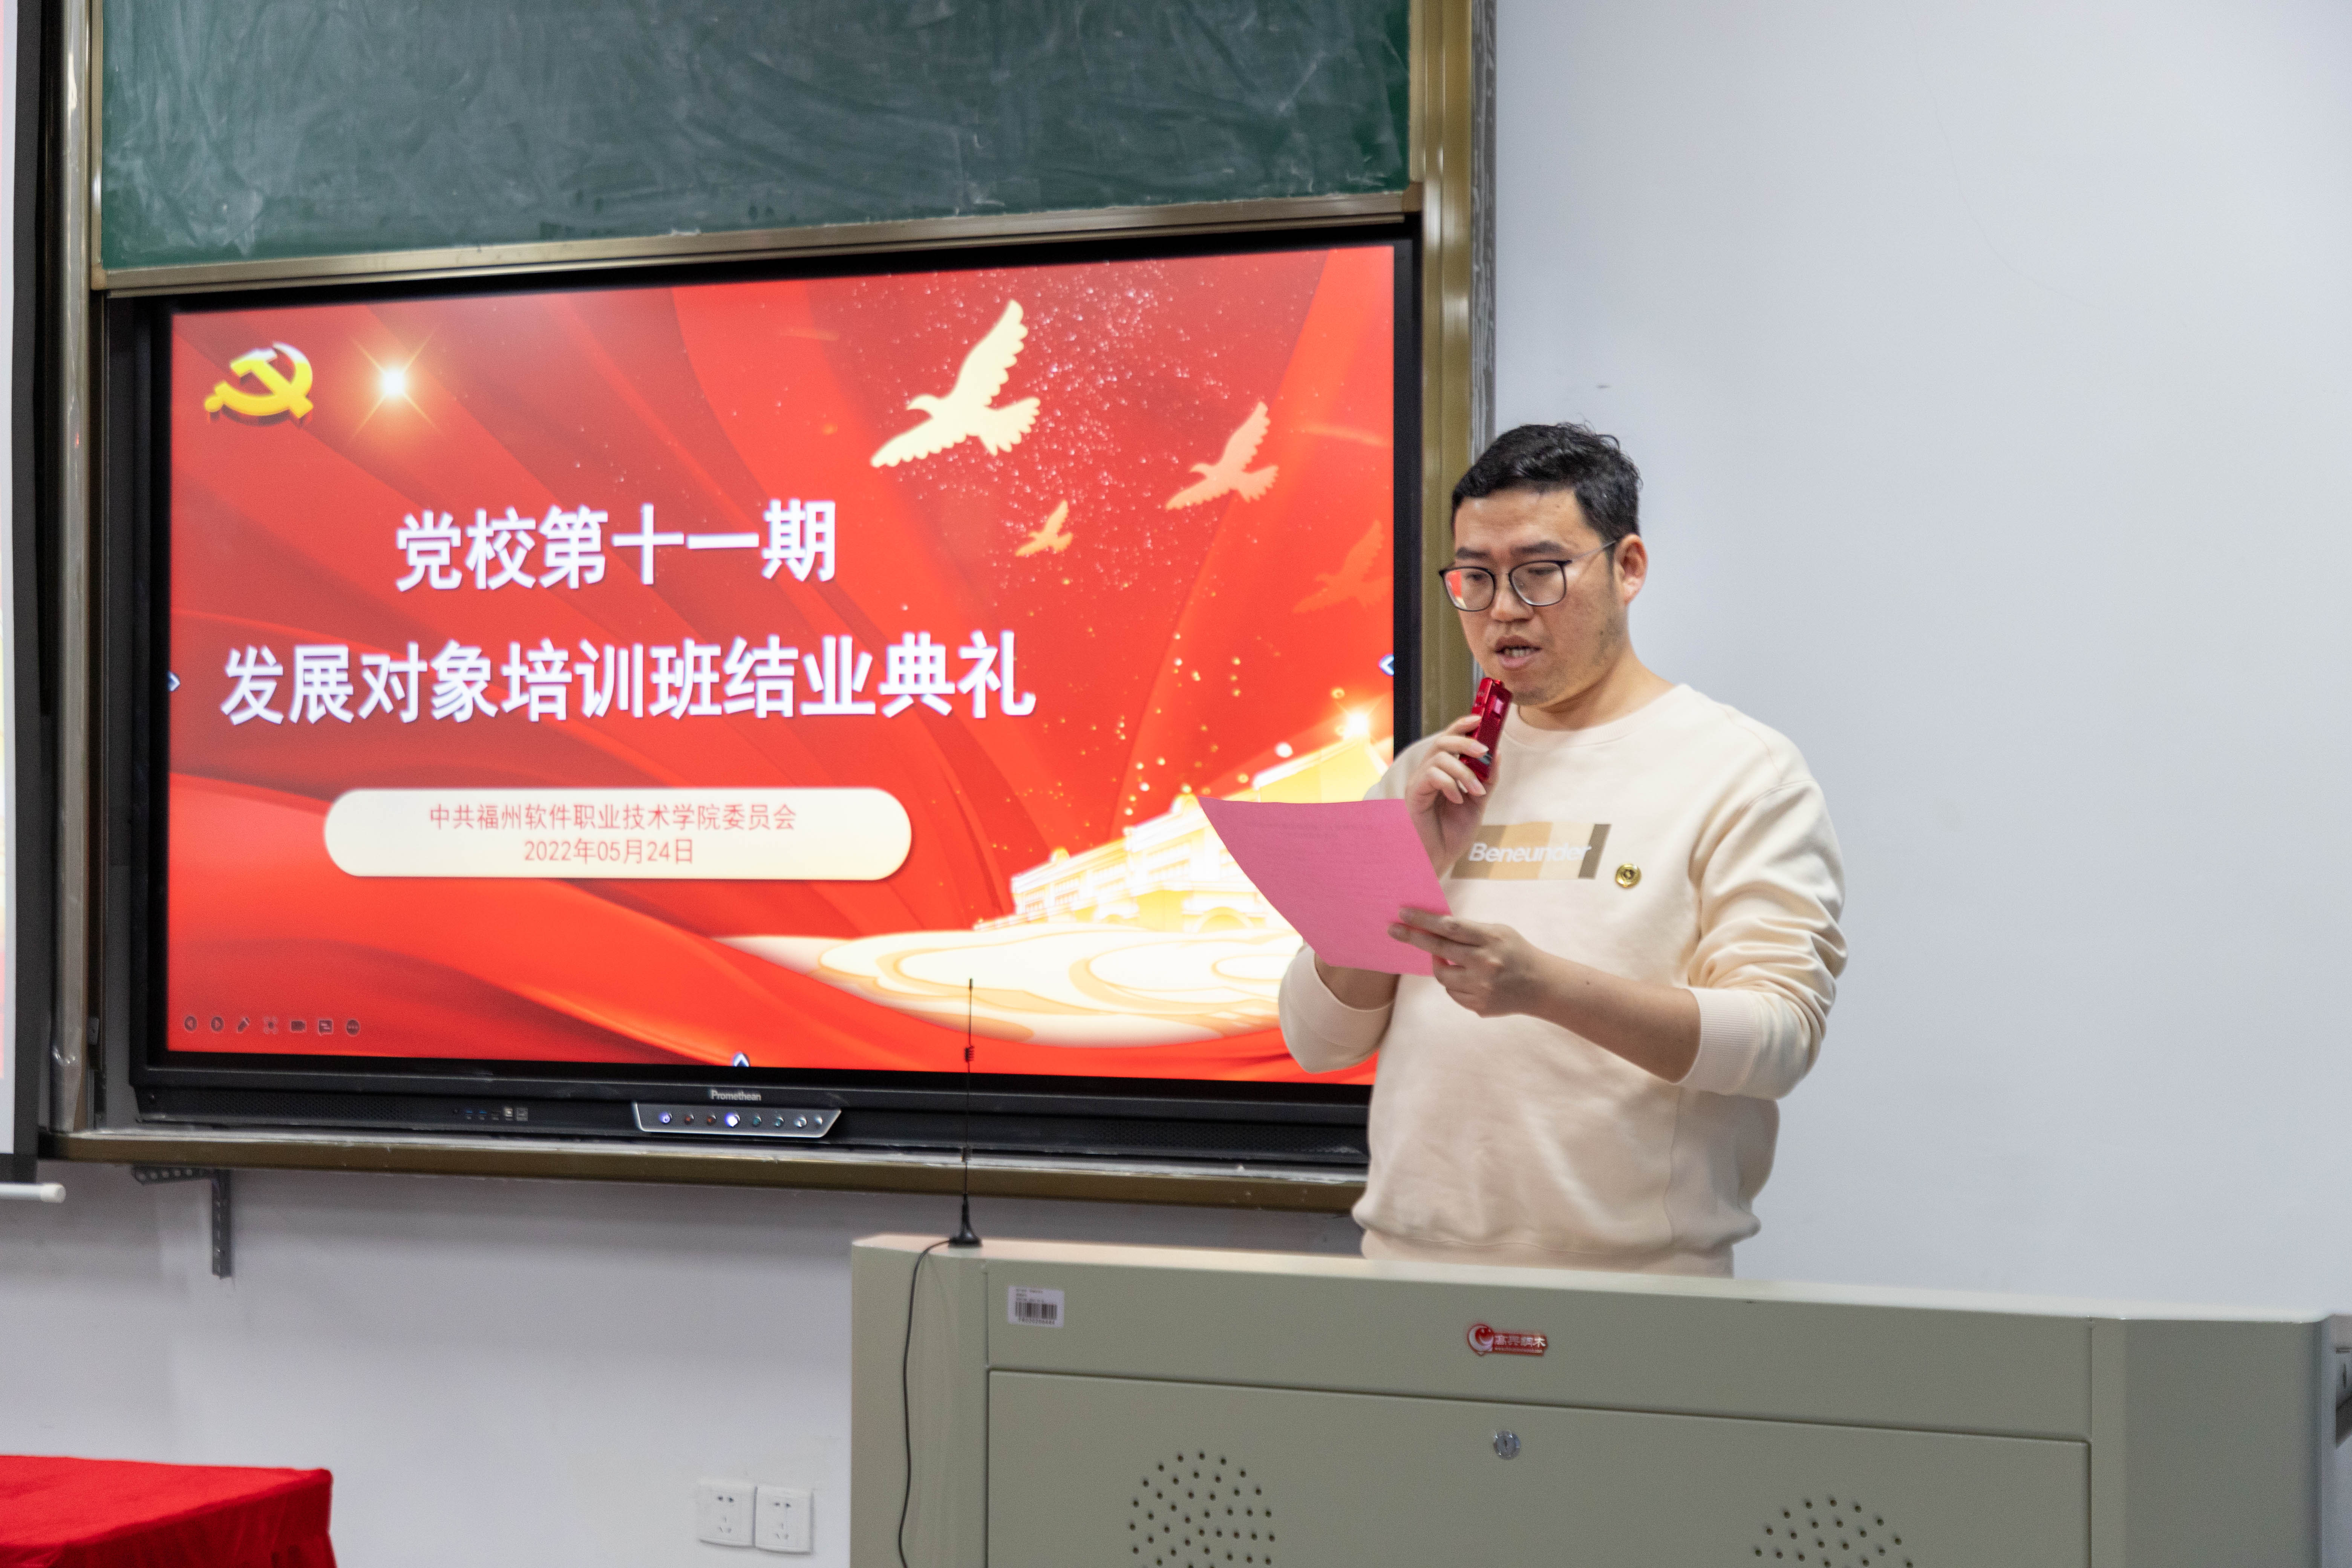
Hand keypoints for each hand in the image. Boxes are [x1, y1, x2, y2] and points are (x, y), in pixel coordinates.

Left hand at [1387, 908, 1552, 1017]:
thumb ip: (1470, 931)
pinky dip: (1456, 984)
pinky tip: (1471, 979)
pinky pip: (1453, 993)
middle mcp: (1485, 964)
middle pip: (1439, 950)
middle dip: (1413, 938)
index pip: (1450, 927)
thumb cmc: (1516, 952)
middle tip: (1393, 930)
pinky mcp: (1480, 1006)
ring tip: (1450, 960)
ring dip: (1440, 966)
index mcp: (1491, 939)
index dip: (1424, 920)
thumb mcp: (1499, 932)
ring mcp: (1482, 987)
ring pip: (1442, 976)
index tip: (1403, 913)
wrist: (1542, 986)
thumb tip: (1433, 927)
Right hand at [1403, 714, 1492, 872]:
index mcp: (1444, 771)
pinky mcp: (1415, 793)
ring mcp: (1420, 782)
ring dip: (1463, 771)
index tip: (1481, 718)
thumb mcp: (1478, 803)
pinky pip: (1431, 775)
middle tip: (1483, 751)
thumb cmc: (1451, 833)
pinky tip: (1457, 800)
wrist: (1436, 859)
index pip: (1451, 739)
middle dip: (1465, 741)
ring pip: (1439, 756)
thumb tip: (1497, 752)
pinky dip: (1449, 784)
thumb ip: (1487, 778)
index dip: (1464, 725)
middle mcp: (1430, 772)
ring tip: (1476, 791)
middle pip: (1442, 740)